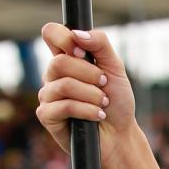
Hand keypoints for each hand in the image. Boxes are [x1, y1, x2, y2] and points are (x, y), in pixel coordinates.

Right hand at [37, 24, 136, 166]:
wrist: (121, 135)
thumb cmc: (117, 102)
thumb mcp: (115, 68)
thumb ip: (100, 44)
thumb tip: (77, 34)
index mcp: (65, 58)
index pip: (51, 33)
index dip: (65, 38)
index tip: (84, 53)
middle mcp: (52, 75)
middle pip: (59, 62)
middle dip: (89, 74)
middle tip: (104, 85)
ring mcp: (48, 95)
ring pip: (64, 85)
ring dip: (91, 95)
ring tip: (103, 103)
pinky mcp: (47, 116)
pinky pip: (64, 106)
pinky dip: (87, 110)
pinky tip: (98, 116)